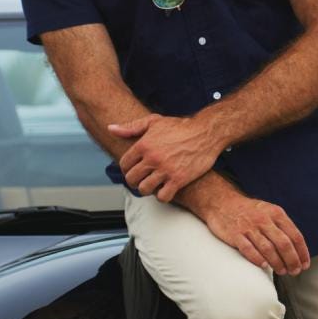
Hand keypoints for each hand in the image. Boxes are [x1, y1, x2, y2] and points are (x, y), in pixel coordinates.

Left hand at [109, 114, 223, 202]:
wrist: (206, 132)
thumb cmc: (180, 126)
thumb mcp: (154, 122)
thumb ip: (131, 127)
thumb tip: (111, 129)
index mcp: (144, 144)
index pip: (124, 164)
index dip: (127, 169)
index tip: (133, 170)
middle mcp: (152, 158)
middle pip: (132, 179)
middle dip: (134, 181)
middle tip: (141, 180)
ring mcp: (165, 170)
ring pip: (145, 189)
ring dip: (147, 189)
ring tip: (152, 185)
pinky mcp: (179, 179)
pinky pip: (163, 196)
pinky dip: (162, 196)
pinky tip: (166, 189)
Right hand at [200, 192, 309, 274]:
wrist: (221, 202)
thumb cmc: (249, 211)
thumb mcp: (269, 211)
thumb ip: (282, 226)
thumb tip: (297, 248)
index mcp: (276, 213)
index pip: (295, 235)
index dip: (302, 252)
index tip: (305, 264)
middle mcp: (264, 220)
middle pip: (284, 244)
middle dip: (292, 260)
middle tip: (295, 271)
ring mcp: (249, 227)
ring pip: (268, 249)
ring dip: (277, 263)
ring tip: (282, 271)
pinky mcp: (235, 235)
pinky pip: (248, 249)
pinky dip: (257, 259)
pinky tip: (264, 266)